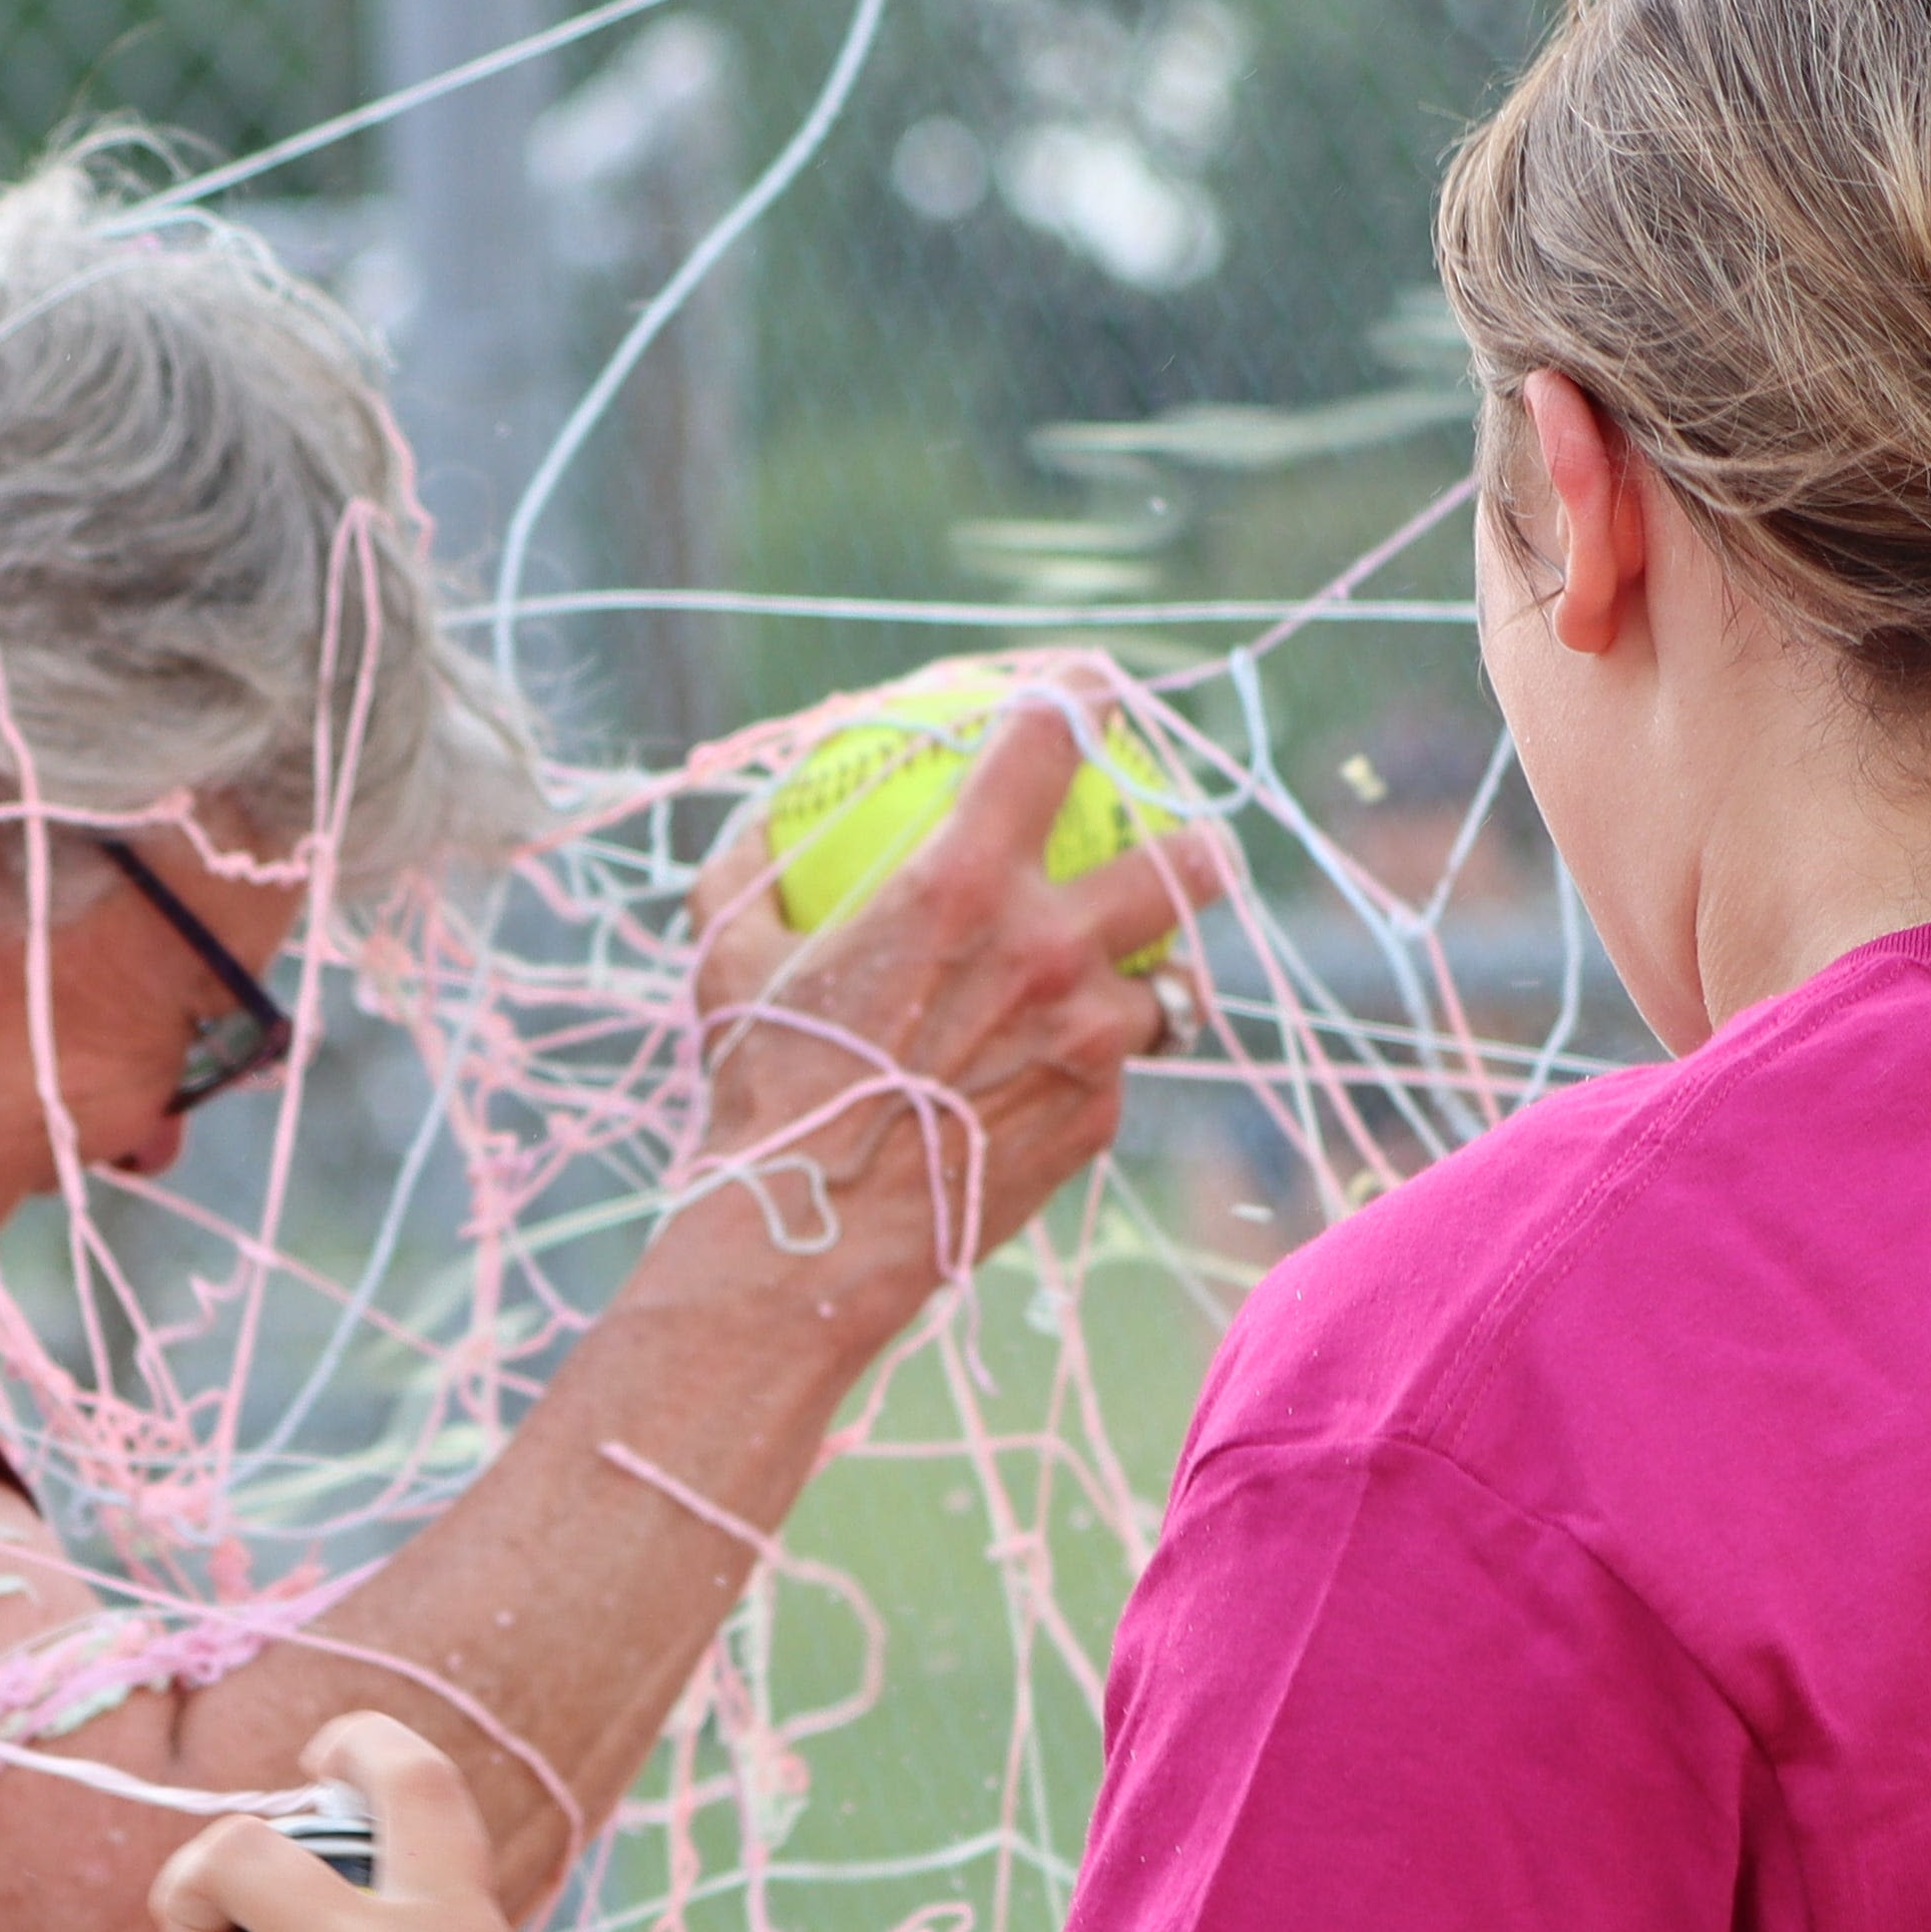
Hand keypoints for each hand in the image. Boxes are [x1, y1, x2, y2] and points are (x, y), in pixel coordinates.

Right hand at [666, 672, 1215, 1322]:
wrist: (807, 1243)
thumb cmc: (760, 1093)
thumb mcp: (728, 960)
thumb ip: (751, 868)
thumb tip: (761, 817)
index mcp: (961, 885)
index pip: (1049, 743)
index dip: (1082, 695)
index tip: (1093, 688)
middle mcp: (1048, 949)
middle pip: (1184, 862)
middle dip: (1202, 843)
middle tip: (1193, 845)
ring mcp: (1087, 1039)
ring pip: (1170, 984)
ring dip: (1151, 978)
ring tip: (1129, 983)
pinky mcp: (1099, 1119)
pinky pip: (1119, 1074)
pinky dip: (1091, 1068)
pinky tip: (1053, 1080)